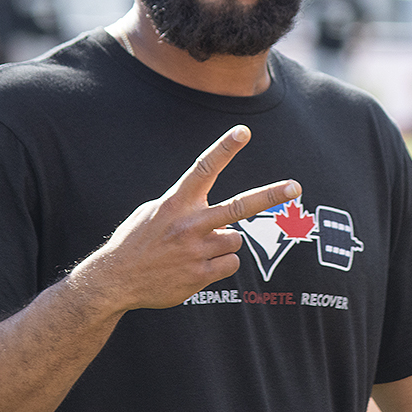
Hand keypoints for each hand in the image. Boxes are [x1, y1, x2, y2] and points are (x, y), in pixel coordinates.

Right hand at [81, 125, 300, 311]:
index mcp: (175, 202)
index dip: (224, 148)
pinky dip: (220, 264)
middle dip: (269, 196)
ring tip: (196, 249)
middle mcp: (189, 224)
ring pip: (235, 240)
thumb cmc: (137, 241)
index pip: (204, 169)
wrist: (115, 280)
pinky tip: (196, 266)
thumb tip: (217, 213)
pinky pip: (230, 265)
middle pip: (238, 207)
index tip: (243, 131)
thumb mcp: (152, 211)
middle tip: (295, 186)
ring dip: (223, 242)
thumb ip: (184, 205)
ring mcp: (196, 251)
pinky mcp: (201, 275)